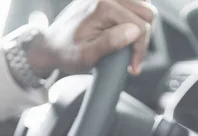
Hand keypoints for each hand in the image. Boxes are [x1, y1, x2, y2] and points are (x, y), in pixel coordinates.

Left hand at [26, 0, 155, 76]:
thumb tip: (134, 32)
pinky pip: (133, 3)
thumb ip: (111, 42)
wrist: (51, 45)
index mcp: (103, 7)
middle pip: (146, 12)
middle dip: (143, 37)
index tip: (132, 66)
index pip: (140, 25)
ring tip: (130, 43)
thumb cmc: (67, 52)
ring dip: (141, 26)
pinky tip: (127, 31)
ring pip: (144, 6)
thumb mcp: (87, 55)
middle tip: (132, 55)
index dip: (140, 49)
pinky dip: (135, 17)